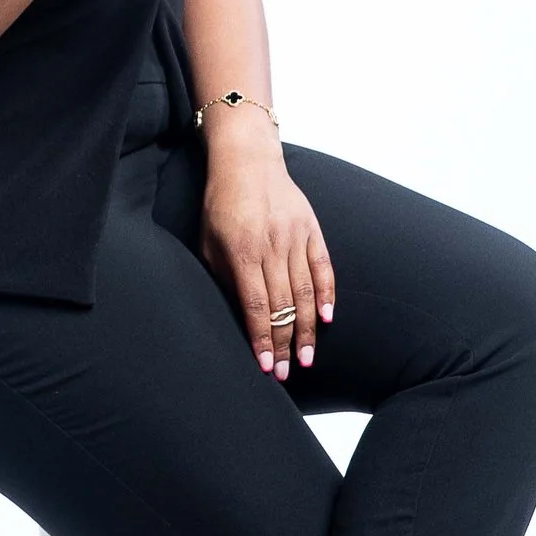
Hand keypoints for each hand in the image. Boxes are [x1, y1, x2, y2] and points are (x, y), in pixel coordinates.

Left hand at [199, 138, 334, 379]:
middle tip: (285, 372)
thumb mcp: (209, 243)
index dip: (262, 339)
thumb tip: (239, 316)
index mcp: (243, 253)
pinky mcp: (312, 230)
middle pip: (283, 306)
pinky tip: (327, 320)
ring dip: (306, 330)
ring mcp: (296, 238)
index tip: (264, 365)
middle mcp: (272, 247)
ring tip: (305, 359)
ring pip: (305, 292)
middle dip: (283, 344)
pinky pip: (323, 268)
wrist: (247, 162)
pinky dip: (327, 295)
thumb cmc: (220, 205)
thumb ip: (223, 278)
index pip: (256, 306)